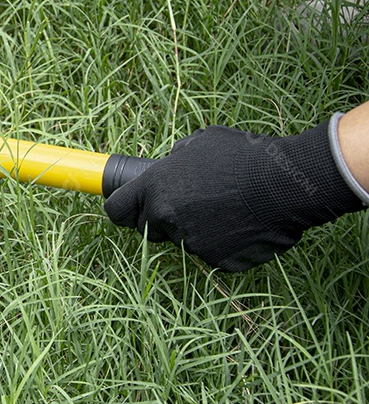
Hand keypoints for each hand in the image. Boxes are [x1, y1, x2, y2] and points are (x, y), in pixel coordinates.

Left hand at [104, 121, 364, 271]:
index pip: (116, 210)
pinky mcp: (217, 261)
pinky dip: (222, 244)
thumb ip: (175, 158)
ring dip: (195, 229)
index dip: (122, 209)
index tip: (129, 208)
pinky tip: (241, 223)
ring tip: (225, 207)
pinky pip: (211, 254)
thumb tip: (168, 164)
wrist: (287, 183)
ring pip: (182, 240)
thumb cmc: (244, 156)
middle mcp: (166, 217)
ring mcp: (191, 242)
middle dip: (160, 219)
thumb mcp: (200, 142)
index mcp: (154, 187)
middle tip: (187, 204)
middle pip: (147, 229)